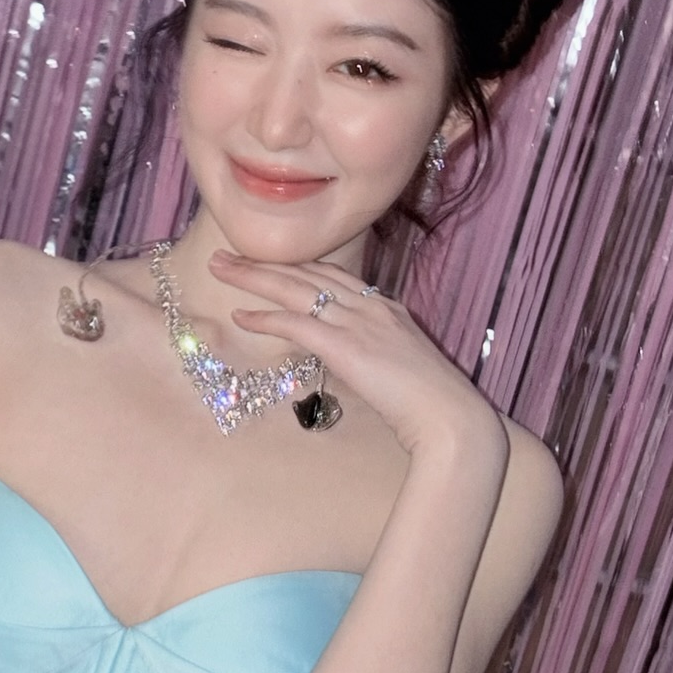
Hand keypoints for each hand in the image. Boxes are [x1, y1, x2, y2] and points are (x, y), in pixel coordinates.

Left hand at [210, 250, 497, 458]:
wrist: (451, 418)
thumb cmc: (432, 406)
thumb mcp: (400, 370)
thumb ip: (372, 359)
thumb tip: (349, 367)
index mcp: (387, 307)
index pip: (333, 276)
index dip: (296, 267)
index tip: (268, 261)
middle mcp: (372, 305)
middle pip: (308, 272)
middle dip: (265, 262)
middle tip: (227, 254)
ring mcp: (359, 321)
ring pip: (295, 288)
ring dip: (253, 276)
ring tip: (220, 268)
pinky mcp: (346, 345)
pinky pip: (295, 323)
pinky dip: (265, 317)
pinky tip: (240, 315)